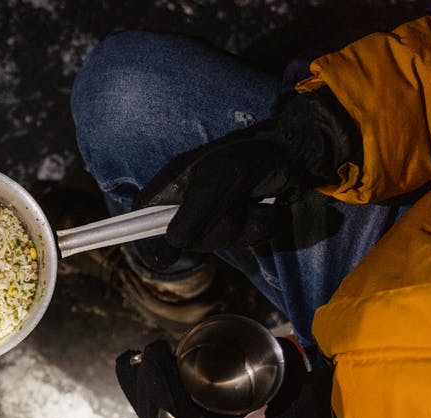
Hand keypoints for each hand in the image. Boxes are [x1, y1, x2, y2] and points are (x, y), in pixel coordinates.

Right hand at [136, 89, 359, 252]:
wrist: (289, 151)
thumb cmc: (244, 158)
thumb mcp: (212, 186)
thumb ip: (190, 218)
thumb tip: (173, 245)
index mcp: (170, 188)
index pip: (140, 219)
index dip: (145, 237)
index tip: (163, 252)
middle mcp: (187, 203)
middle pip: (186, 241)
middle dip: (217, 229)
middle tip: (232, 206)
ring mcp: (213, 214)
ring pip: (219, 244)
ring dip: (244, 227)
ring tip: (252, 203)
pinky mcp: (239, 221)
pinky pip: (244, 242)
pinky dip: (260, 228)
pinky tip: (264, 209)